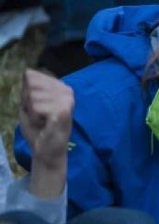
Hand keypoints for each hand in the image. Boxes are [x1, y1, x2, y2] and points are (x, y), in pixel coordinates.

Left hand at [19, 69, 73, 197]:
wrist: (47, 151)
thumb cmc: (37, 129)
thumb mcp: (27, 105)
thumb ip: (27, 88)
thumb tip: (28, 72)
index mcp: (60, 87)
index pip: (32, 76)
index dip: (26, 94)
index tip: (36, 108)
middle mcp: (66, 90)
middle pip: (31, 84)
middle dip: (29, 102)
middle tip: (39, 115)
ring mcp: (67, 99)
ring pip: (32, 96)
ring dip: (32, 111)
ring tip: (42, 120)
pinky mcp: (64, 110)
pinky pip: (36, 106)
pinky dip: (35, 117)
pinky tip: (45, 123)